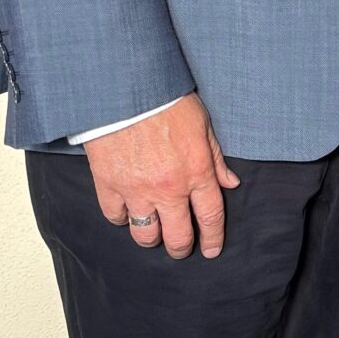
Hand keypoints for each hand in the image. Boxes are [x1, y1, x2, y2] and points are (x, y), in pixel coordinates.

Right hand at [84, 95, 238, 259]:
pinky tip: (128, 211)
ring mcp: (137, 190)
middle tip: (181, 247)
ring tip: (155, 232)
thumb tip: (230, 183)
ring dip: (152, 237)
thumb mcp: (202, 125)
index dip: (213, 239)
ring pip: (146, 234)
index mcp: (196, 172)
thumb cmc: (167, 100)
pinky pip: (116, 217)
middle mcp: (169, 188)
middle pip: (178, 236)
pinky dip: (122, 218)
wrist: (126, 87)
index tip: (211, 249)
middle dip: (182, 247)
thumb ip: (215, 159)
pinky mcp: (109, 185)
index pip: (210, 218)